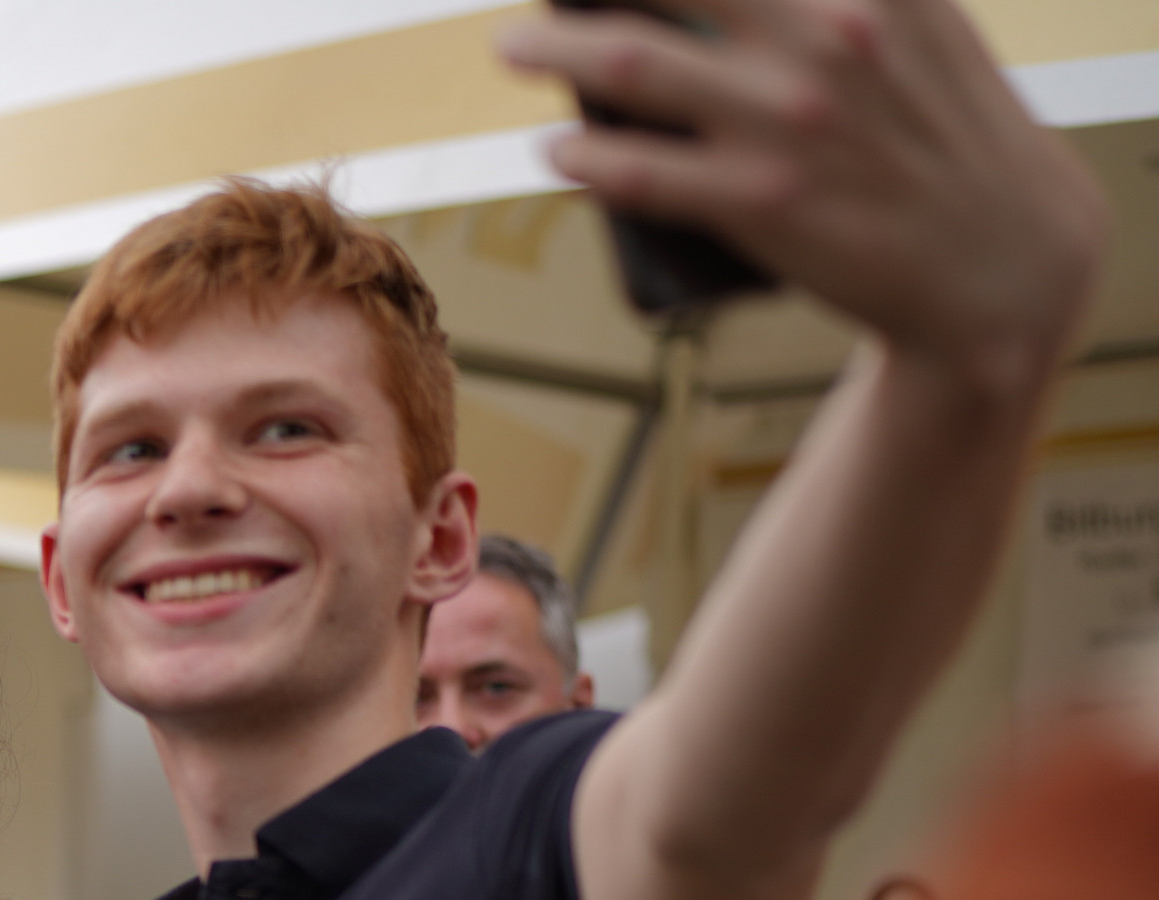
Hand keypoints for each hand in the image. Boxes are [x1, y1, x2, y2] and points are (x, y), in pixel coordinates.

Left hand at [501, 0, 1102, 392]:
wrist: (1001, 259)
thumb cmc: (945, 128)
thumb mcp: (922, 19)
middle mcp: (828, 35)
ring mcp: (787, 120)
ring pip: (630, 66)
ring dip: (553, 50)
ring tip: (515, 46)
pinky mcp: (758, 201)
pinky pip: (636, 172)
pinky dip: (582, 156)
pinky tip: (558, 147)